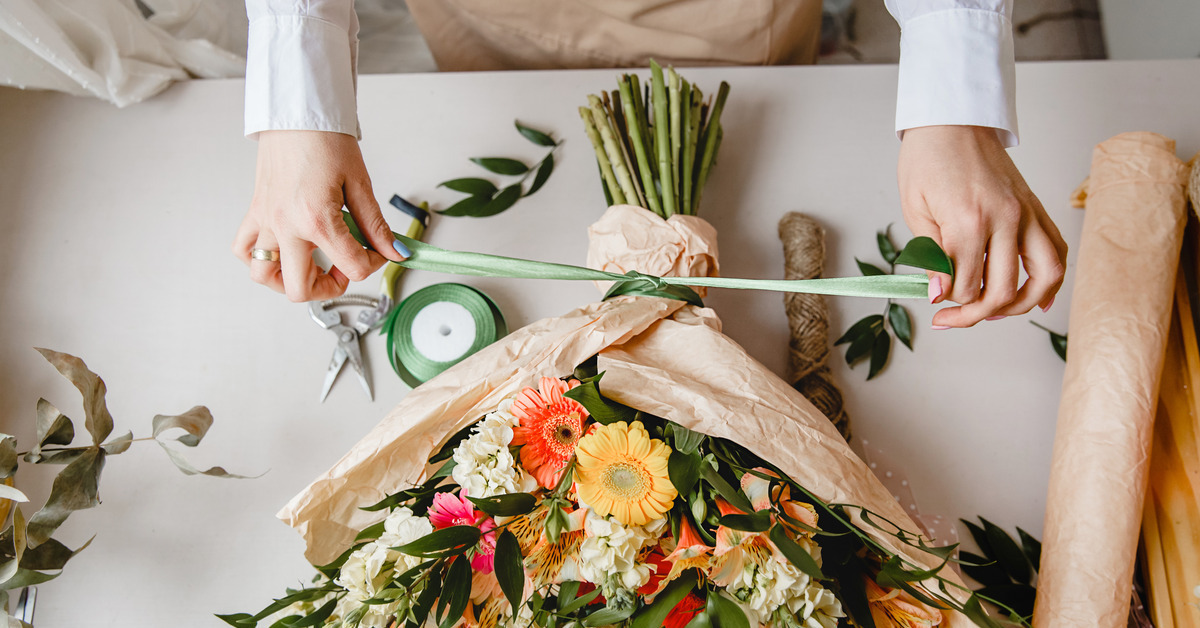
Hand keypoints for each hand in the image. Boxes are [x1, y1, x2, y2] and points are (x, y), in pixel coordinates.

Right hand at [233, 130, 406, 301]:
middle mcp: (286, 226)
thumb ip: (375, 224)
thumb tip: (394, 251)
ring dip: (289, 280)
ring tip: (311, 265)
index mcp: (316, 219)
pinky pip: (243, 249)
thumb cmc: (326, 140)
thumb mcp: (360, 183)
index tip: (377, 249)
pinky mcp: (255, 212)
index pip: (352, 267)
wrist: (297, 113)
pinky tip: (283, 251)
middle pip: (300, 288)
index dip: (373, 263)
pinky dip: (259, 258)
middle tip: (343, 269)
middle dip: (328, 288)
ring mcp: (266, 221)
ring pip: (263, 276)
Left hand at [898, 125, 1066, 327]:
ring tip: (995, 313)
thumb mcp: (915, 208)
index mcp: (969, 219)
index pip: (965, 285)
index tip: (935, 300)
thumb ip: (931, 255)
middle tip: (954, 317)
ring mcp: (1027, 213)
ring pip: (1045, 276)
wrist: (953, 120)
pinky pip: (1056, 251)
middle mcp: (1006, 219)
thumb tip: (940, 294)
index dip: (948, 301)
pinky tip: (1034, 296)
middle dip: (977, 313)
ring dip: (1022, 305)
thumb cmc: (929, 159)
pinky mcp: (1036, 209)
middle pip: (1003, 290)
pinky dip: (1050, 279)